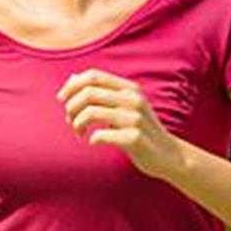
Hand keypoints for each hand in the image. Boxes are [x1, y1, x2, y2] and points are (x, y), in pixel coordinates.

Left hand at [58, 68, 185, 179]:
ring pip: (91, 112)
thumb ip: (100, 93)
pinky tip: (93, 141)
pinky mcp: (135, 138)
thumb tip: (71, 78)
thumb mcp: (124, 106)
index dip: (72, 85)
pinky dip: (91, 138)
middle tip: (70, 121)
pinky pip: (101, 135)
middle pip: (89, 93)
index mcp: (129, 88)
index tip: (61, 99)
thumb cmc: (140, 130)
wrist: (169, 154)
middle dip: (71, 106)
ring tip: (79, 133)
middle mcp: (133, 99)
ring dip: (77, 124)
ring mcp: (135, 118)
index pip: (93, 76)